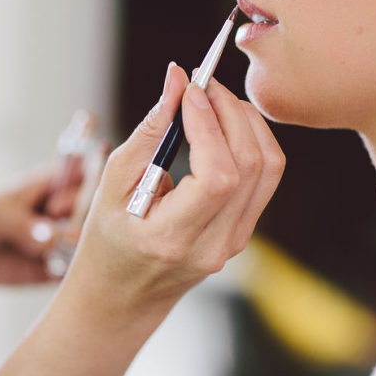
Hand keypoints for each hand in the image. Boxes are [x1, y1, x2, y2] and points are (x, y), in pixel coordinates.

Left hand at [0, 162, 82, 284]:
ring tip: (55, 256)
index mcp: (54, 184)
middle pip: (96, 212)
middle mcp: (65, 211)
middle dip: (85, 224)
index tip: (57, 206)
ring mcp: (63, 240)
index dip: (85, 188)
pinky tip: (53, 273)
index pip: (88, 176)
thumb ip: (23, 226)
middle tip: (63, 236)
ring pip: (89, 244)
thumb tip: (51, 241)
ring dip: (81, 251)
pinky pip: (74, 272)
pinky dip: (71, 275)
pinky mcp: (57, 268)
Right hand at [63, 63, 284, 316]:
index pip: (217, 176)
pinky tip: (225, 124)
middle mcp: (214, 246)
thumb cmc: (106, 241)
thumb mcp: (111, 186)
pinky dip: (251, 141)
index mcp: (174, 240)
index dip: (210, 123)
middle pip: (251, 166)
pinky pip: (265, 179)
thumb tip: (176, 80)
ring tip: (214, 99)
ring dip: (247, 122)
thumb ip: (148, 132)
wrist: (122, 295)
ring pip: (269, 168)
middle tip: (203, 83)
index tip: (190, 87)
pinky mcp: (243, 232)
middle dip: (231, 112)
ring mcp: (235, 243)